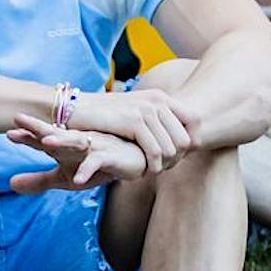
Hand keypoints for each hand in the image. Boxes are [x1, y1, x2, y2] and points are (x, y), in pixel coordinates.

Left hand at [7, 117, 147, 192]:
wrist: (134, 161)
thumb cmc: (96, 165)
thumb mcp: (64, 178)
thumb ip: (39, 180)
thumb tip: (10, 184)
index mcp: (64, 144)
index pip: (42, 138)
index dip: (27, 135)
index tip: (9, 133)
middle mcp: (78, 141)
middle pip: (55, 133)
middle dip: (38, 127)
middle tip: (19, 118)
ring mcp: (94, 147)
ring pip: (76, 142)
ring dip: (61, 142)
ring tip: (46, 142)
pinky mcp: (111, 158)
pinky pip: (98, 162)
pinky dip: (88, 170)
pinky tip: (78, 180)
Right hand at [64, 84, 194, 171]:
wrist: (75, 109)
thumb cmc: (104, 118)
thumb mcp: (135, 115)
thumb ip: (156, 123)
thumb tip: (181, 141)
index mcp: (161, 97)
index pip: (195, 122)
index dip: (189, 144)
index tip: (176, 157)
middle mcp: (158, 100)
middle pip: (186, 139)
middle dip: (176, 160)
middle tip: (161, 169)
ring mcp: (146, 109)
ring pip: (171, 149)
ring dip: (163, 166)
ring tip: (150, 172)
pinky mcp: (134, 121)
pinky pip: (155, 152)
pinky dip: (151, 167)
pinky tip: (142, 173)